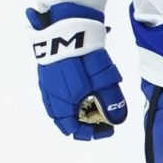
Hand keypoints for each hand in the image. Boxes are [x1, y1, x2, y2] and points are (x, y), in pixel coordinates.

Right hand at [27, 3, 128, 139]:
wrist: (67, 29)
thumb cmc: (84, 57)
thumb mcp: (103, 81)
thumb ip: (110, 102)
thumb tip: (117, 120)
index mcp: (63, 104)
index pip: (74, 129)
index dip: (92, 133)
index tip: (107, 128)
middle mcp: (52, 97)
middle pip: (64, 121)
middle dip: (82, 124)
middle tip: (99, 120)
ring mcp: (46, 85)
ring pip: (57, 108)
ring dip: (73, 112)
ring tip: (91, 107)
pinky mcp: (46, 74)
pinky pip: (54, 95)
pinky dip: (66, 100)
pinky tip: (79, 93)